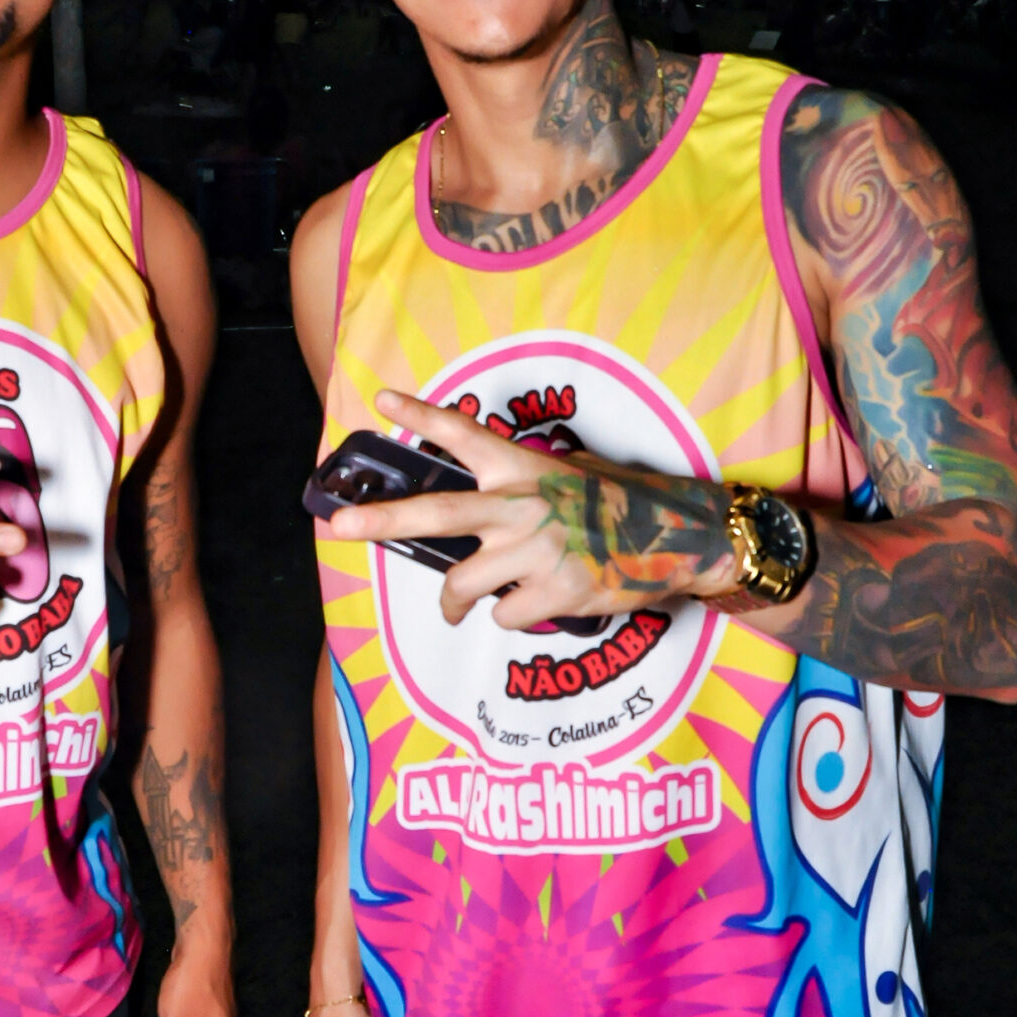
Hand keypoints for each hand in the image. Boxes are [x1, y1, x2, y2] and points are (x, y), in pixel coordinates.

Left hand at [326, 389, 738, 630]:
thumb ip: (523, 486)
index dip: (421, 417)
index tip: (381, 400)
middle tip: (338, 526)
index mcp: (523, 470)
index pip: (463, 436)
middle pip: (436, 515)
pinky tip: (538, 604)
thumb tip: (484, 508)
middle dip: (381, 521)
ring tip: (457, 609)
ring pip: (462, 587)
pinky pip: (504, 616)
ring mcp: (536, 552)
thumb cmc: (622, 503)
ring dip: (455, 604)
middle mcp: (522, 507)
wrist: (678, 537)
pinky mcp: (555, 593)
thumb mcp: (570, 474)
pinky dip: (512, 616)